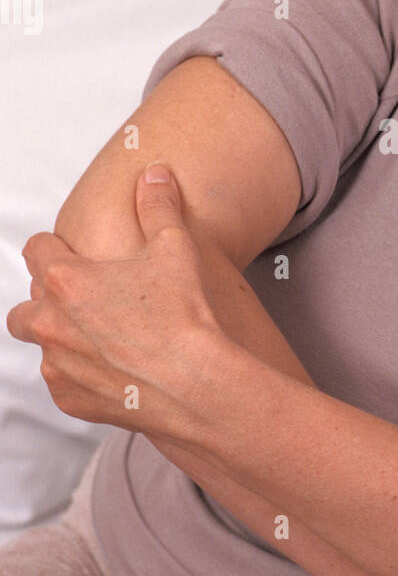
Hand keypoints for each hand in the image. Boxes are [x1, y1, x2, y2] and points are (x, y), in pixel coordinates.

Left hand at [6, 164, 222, 439]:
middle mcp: (51, 322)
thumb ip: (157, 205)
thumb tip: (154, 175)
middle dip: (47, 302)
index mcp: (66, 280)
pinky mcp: (71, 399)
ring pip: (43, 348)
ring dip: (62, 341)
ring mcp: (57, 365)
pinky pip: (62, 384)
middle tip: (87, 302)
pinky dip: (79, 377)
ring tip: (103, 339)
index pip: (36, 250)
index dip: (55, 249)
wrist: (195, 382)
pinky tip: (113, 370)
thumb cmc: (184, 314)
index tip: (73, 255)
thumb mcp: (174, 247)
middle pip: (24, 307)